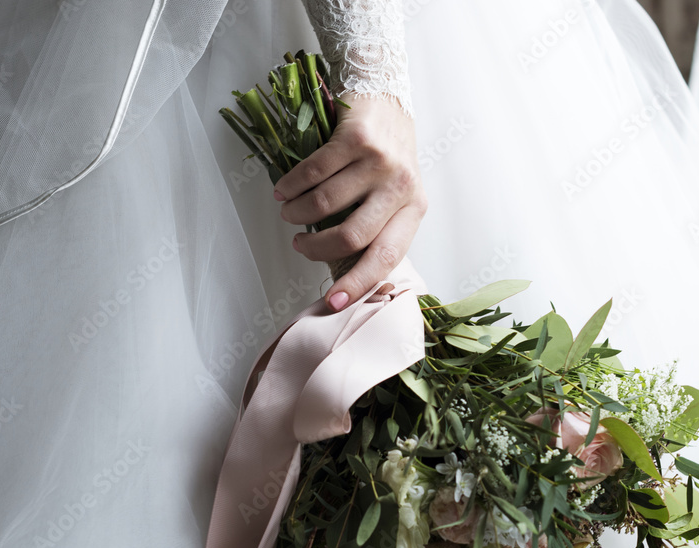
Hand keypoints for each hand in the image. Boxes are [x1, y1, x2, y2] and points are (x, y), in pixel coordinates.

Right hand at [272, 93, 426, 310]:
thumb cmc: (385, 154)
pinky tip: (284, 191)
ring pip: (327, 205)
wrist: (386, 93)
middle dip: (317, 248)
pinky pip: (314, 173)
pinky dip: (292, 187)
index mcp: (414, 209)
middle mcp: (402, 187)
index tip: (334, 303)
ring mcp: (380, 161)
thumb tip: (343, 270)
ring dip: (298, 215)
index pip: (386, 257)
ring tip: (289, 213)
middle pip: (352, 237)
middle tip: (299, 245)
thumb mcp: (392, 194)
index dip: (358, 284)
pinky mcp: (357, 137)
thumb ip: (376, 227)